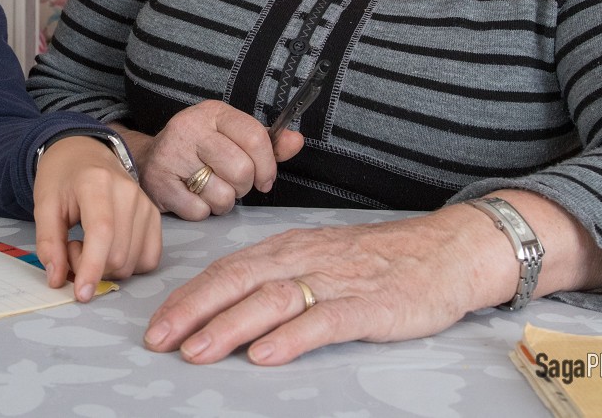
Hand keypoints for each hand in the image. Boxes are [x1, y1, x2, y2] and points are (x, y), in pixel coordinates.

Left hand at [32, 135, 162, 301]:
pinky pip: (148, 259)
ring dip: (106, 267)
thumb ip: (48, 243)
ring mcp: (146, 205)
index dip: (92, 267)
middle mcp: (129, 192)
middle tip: (71, 248)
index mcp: (97, 183)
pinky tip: (109, 248)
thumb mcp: (43, 205)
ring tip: (88, 243)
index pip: (101, 232)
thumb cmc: (62, 178)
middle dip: (91, 267)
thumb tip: (57, 280)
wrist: (84, 154)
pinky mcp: (155, 217)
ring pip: (132, 262)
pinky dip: (127, 264)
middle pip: (118, 255)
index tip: (81, 294)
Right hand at [116, 101, 303, 218]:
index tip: (265, 179)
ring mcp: (172, 155)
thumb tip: (297, 141)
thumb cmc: (199, 149)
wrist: (148, 159)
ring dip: (222, 201)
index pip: (255, 137)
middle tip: (232, 183)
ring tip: (210, 189)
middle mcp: (190, 128)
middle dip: (243, 186)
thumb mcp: (232, 136)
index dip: (267, 165)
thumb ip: (267, 142)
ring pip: (222, 195)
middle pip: (241, 170)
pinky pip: (199, 211)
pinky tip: (192, 197)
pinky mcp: (159, 182)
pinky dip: (201, 211)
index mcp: (214, 113)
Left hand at [143, 203, 512, 364]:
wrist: (445, 250)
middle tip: (159, 339)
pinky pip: (323, 321)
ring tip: (198, 350)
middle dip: (193, 311)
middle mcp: (304, 259)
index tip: (156, 323)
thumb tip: (224, 306)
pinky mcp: (368, 306)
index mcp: (287, 248)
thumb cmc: (378, 260)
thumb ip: (275, 278)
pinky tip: (266, 354)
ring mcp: (336, 282)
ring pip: (272, 299)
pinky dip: (291, 338)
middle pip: (238, 281)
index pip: (225, 269)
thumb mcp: (317, 258)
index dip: (187, 297)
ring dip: (230, 325)